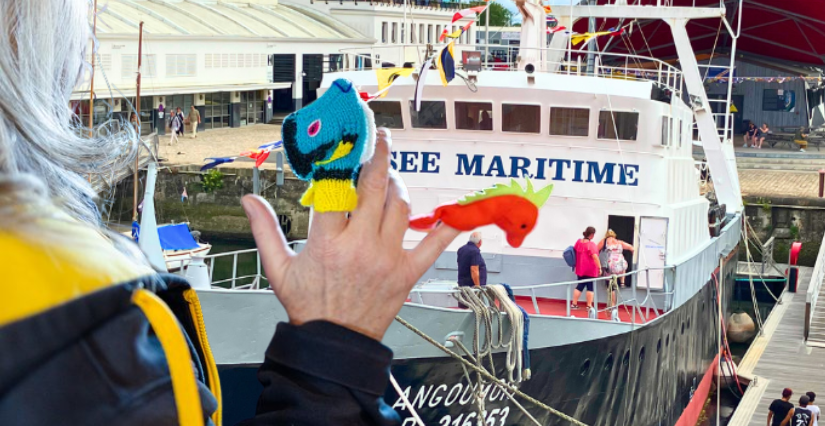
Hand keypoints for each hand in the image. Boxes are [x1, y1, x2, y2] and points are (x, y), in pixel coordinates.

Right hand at [242, 129, 459, 340]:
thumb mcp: (278, 268)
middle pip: (374, 189)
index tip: (344, 146)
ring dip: (398, 186)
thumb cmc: (307, 305)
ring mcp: (386, 259)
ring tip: (391, 179)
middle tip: (380, 141)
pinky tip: (454, 211)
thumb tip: (248, 198)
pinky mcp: (406, 274)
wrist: (333, 344)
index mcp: (327, 242)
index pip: (336, 188)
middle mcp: (359, 246)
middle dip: (378, 158)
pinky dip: (446, 228)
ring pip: (400, 207)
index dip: (341, 163)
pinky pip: (432, 246)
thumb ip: (265, 229)